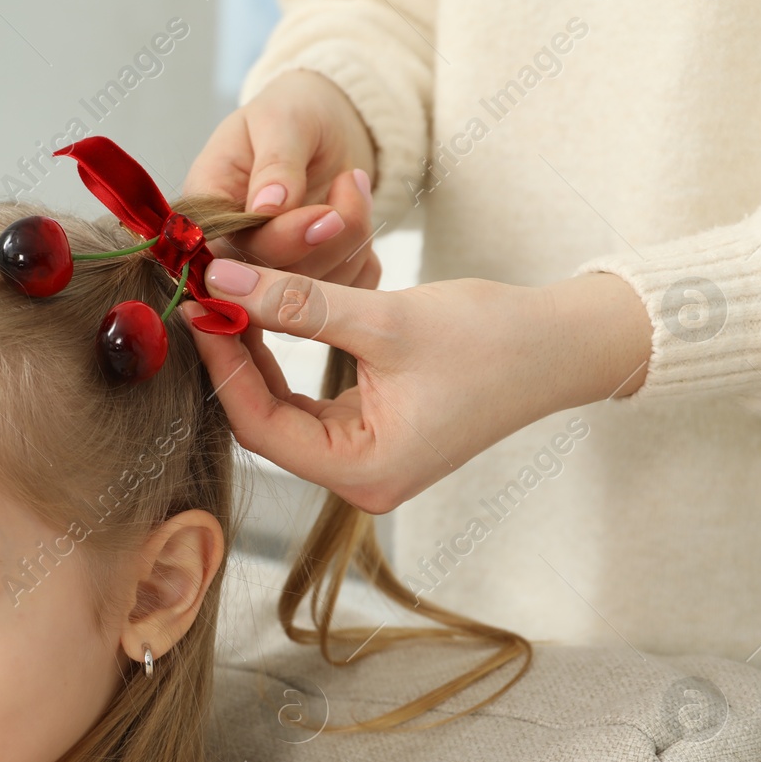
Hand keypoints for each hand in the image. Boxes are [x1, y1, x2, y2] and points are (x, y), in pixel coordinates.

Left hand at [182, 263, 653, 513]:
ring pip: (282, 413)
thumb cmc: (491, 337)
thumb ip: (299, 304)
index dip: (223, 364)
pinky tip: (263, 318)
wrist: (562, 346)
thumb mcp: (385, 318)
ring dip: (254, 358)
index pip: (261, 426)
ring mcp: (366, 462)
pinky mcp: (373, 437)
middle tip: (202, 298)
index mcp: (363, 472)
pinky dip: (285, 363)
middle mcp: (359, 481)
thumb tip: (223, 280)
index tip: (198, 305)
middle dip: (232, 360)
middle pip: (265, 424)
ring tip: (225, 300)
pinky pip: (308, 406)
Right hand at [185, 70, 380, 289]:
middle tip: (352, 185)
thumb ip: (276, 162)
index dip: (280, 242)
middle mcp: (229, 252)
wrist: (323, 129)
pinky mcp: (306, 286)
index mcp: (207, 210)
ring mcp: (268, 274)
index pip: (230, 251)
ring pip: (312, 292)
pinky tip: (359, 217)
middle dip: (325, 241)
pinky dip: (362, 260)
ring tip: (354, 183)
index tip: (326, 215)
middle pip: (271, 282)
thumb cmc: (292, 114)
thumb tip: (267, 207)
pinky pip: (343, 293)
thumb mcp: (282, 119)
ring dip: (351, 241)